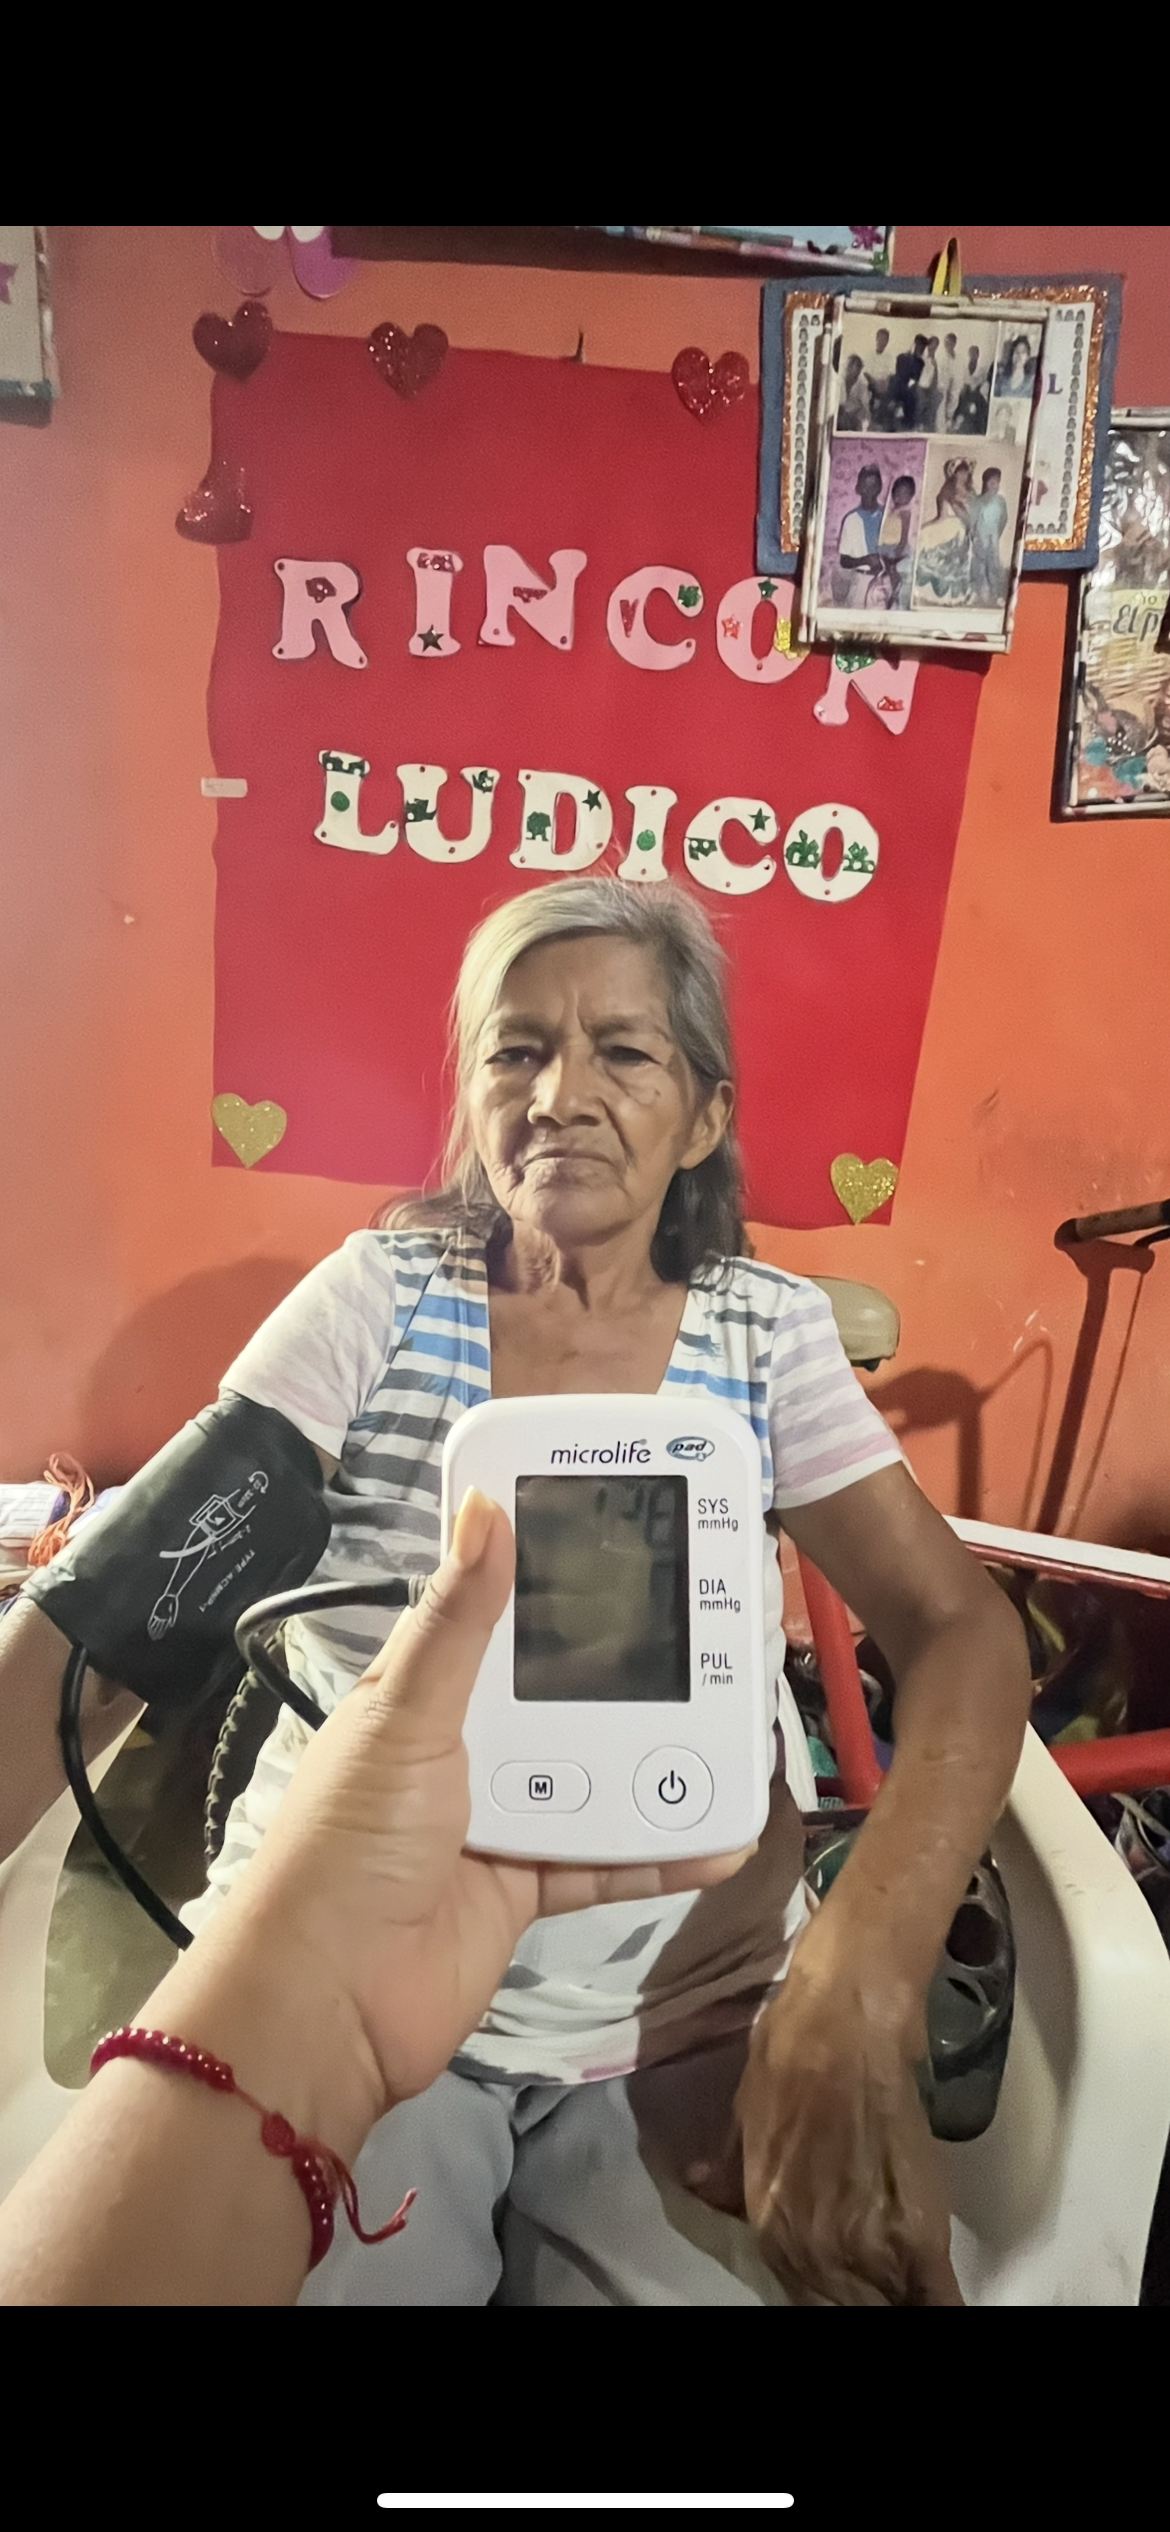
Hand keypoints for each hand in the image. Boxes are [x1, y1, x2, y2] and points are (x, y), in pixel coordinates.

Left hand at [231, 1491, 753, 2118]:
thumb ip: (456, 1620)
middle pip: (567, 1687)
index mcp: (424, 1686)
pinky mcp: (531, 1884)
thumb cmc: (351, 1844)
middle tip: (722, 1622)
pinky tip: (719, 1834)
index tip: (638, 1529)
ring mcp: (503, 1815)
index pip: (501, 1609)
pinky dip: (662, 1848)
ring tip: (739, 1717)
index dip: (561, 1570)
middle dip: (634, 1660)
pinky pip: (610, 1855)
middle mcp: (466, 1743)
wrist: (330, 2003)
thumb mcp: (403, 1715)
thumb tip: (486, 1505)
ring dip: (661, 1751)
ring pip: (598, 1766)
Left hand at [688, 1904, 961, 2306]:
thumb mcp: (744, 2115)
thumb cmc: (791, 2054)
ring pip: (889, 2307)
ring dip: (901, 2298)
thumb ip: (733, 2169)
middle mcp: (809, 2253)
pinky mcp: (916, 2242)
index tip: (854, 2288)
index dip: (834, 2296)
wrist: (843, 2026)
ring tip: (914, 2287)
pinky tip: (941, 2297)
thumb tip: (704, 2185)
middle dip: (868, 2300)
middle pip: (847, 2311)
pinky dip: (939, 2302)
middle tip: (887, 2283)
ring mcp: (862, 2253)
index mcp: (769, 2225)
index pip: (804, 2299)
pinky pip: (935, 2301)